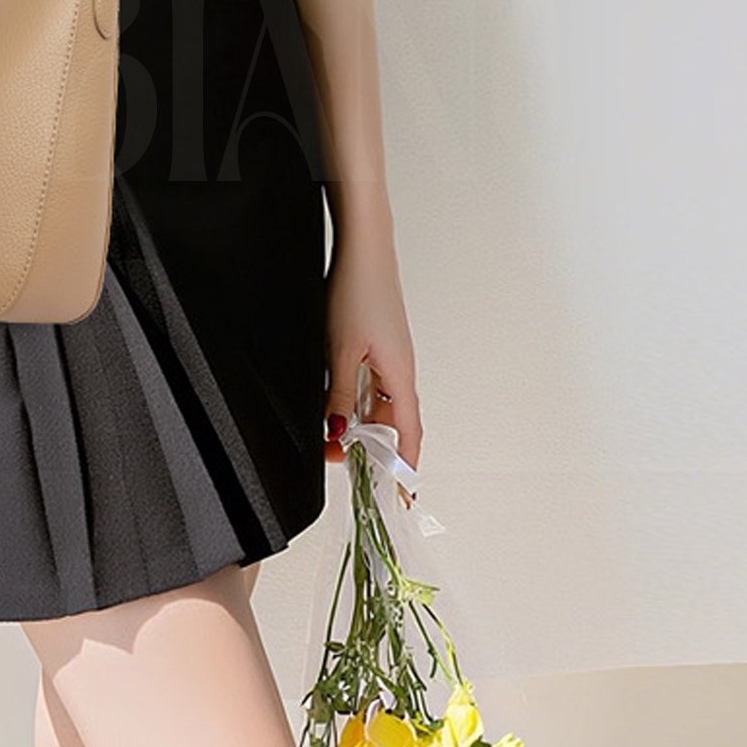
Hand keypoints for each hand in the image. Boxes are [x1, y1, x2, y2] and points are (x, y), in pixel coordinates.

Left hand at [322, 237, 421, 468]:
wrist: (364, 250)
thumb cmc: (358, 291)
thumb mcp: (340, 350)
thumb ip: (339, 394)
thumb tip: (339, 430)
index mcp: (400, 376)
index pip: (407, 435)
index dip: (404, 468)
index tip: (401, 497)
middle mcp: (400, 370)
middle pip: (395, 424)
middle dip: (377, 452)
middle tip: (355, 474)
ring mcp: (390, 357)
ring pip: (381, 404)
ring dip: (365, 427)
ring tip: (342, 446)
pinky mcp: (378, 344)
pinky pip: (372, 385)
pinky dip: (359, 403)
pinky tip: (342, 408)